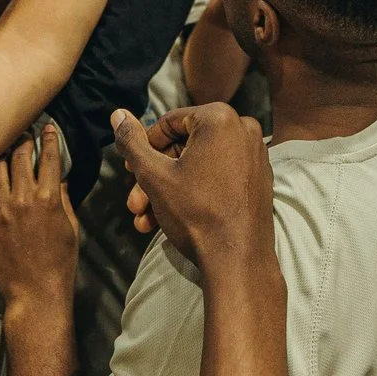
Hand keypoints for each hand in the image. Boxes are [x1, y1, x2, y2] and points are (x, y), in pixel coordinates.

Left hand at [0, 124, 78, 311]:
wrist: (36, 293)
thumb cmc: (59, 262)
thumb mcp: (71, 228)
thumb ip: (63, 200)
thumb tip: (59, 180)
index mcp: (48, 199)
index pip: (48, 158)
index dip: (49, 139)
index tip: (47, 128)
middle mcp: (23, 200)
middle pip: (18, 157)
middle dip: (21, 142)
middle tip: (21, 137)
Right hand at [113, 103, 275, 270]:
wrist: (237, 261)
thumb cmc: (196, 213)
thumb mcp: (154, 175)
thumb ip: (132, 142)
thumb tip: (118, 114)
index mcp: (219, 118)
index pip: (168, 123)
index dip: (144, 148)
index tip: (131, 172)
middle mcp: (243, 129)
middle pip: (184, 147)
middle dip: (154, 177)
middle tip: (134, 202)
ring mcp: (255, 155)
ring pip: (198, 166)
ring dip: (168, 190)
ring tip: (145, 218)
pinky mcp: (259, 179)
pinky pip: (219, 177)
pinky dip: (194, 193)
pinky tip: (168, 219)